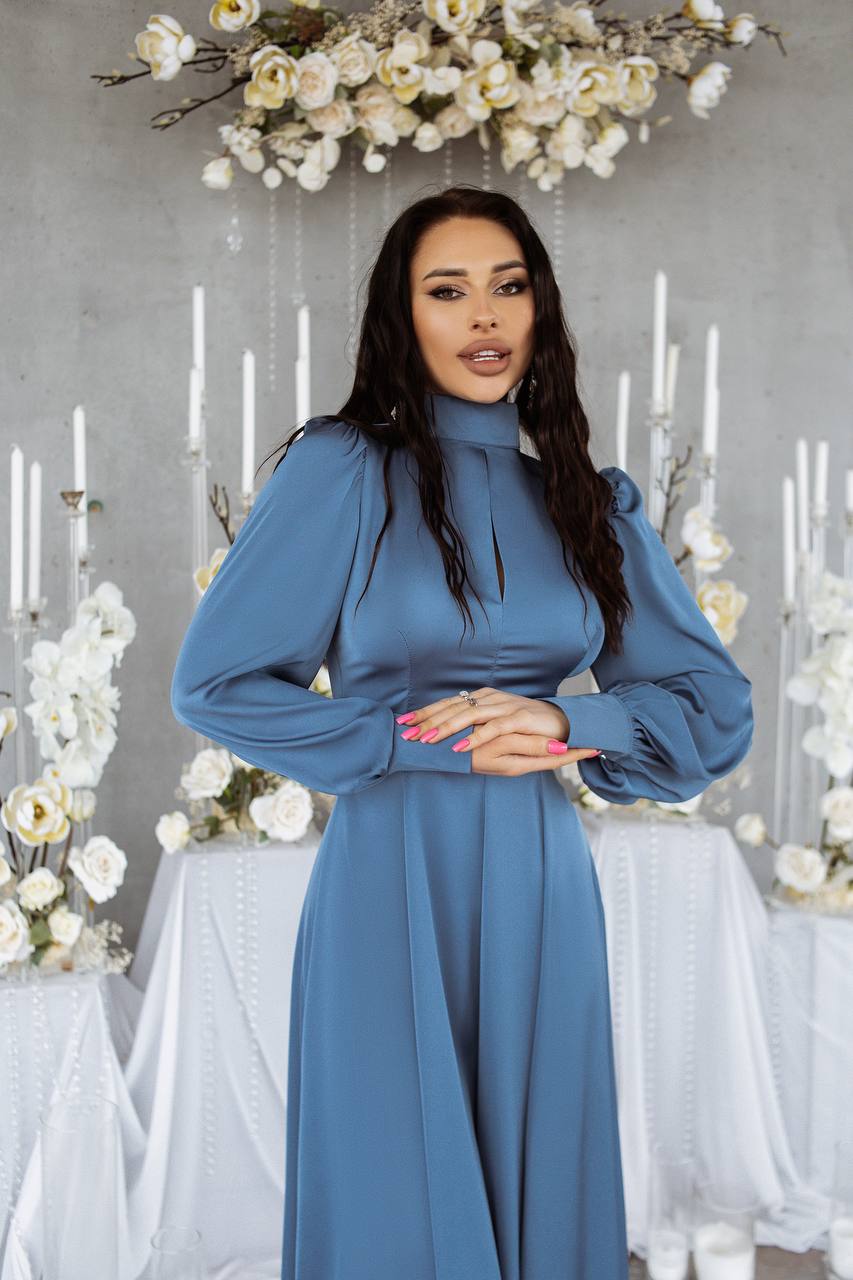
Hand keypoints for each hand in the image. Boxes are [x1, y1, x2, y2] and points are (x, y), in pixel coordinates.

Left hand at [395, 688, 601, 776]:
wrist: (561, 721)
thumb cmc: (524, 724)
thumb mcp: (494, 722)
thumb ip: (474, 722)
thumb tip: (446, 728)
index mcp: (481, 698)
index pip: (447, 703)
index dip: (425, 712)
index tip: (403, 722)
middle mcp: (489, 698)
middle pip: (452, 707)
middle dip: (427, 720)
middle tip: (407, 733)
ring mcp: (504, 706)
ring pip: (468, 715)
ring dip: (446, 727)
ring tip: (427, 739)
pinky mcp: (519, 719)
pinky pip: (493, 728)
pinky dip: (475, 738)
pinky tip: (459, 747)